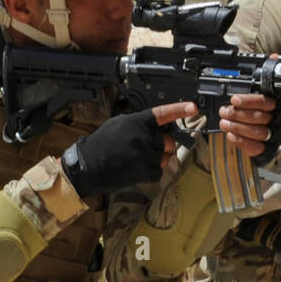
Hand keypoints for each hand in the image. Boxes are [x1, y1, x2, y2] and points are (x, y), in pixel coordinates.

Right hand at [63, 101, 196, 196]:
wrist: (86, 167)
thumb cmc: (102, 145)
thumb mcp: (118, 125)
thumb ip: (140, 124)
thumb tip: (160, 126)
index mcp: (136, 121)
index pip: (162, 113)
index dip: (179, 109)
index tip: (194, 107)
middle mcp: (141, 135)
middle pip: (168, 141)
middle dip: (162, 147)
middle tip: (144, 150)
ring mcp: (142, 153)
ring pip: (165, 158)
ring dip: (155, 161)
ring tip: (136, 160)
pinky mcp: (142, 170)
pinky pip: (158, 172)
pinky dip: (151, 174)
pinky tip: (136, 170)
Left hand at [218, 93, 280, 162]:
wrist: (259, 135)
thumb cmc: (251, 114)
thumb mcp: (249, 104)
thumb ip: (243, 102)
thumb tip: (232, 101)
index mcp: (273, 106)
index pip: (264, 102)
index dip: (249, 101)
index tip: (234, 100)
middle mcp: (274, 120)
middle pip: (259, 117)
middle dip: (238, 114)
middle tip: (224, 112)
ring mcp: (271, 135)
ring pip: (257, 132)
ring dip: (237, 127)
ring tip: (224, 124)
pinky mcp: (265, 148)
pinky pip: (255, 147)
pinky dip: (241, 141)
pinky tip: (230, 135)